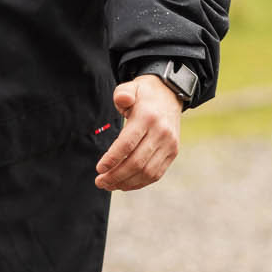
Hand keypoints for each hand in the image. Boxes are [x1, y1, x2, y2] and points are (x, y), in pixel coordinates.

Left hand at [94, 74, 183, 193]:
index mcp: (148, 117)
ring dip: (126, 183)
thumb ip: (122, 93)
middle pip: (136, 162)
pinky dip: (139, 183)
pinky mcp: (173, 152)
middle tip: (100, 182)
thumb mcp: (131, 87)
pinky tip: (124, 184)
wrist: (170, 95)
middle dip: (116, 176)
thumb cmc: (144, 95)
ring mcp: (169, 144)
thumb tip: (123, 100)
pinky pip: (156, 174)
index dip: (112, 159)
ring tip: (109, 185)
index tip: (99, 169)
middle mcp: (161, 132)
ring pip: (147, 172)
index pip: (128, 143)